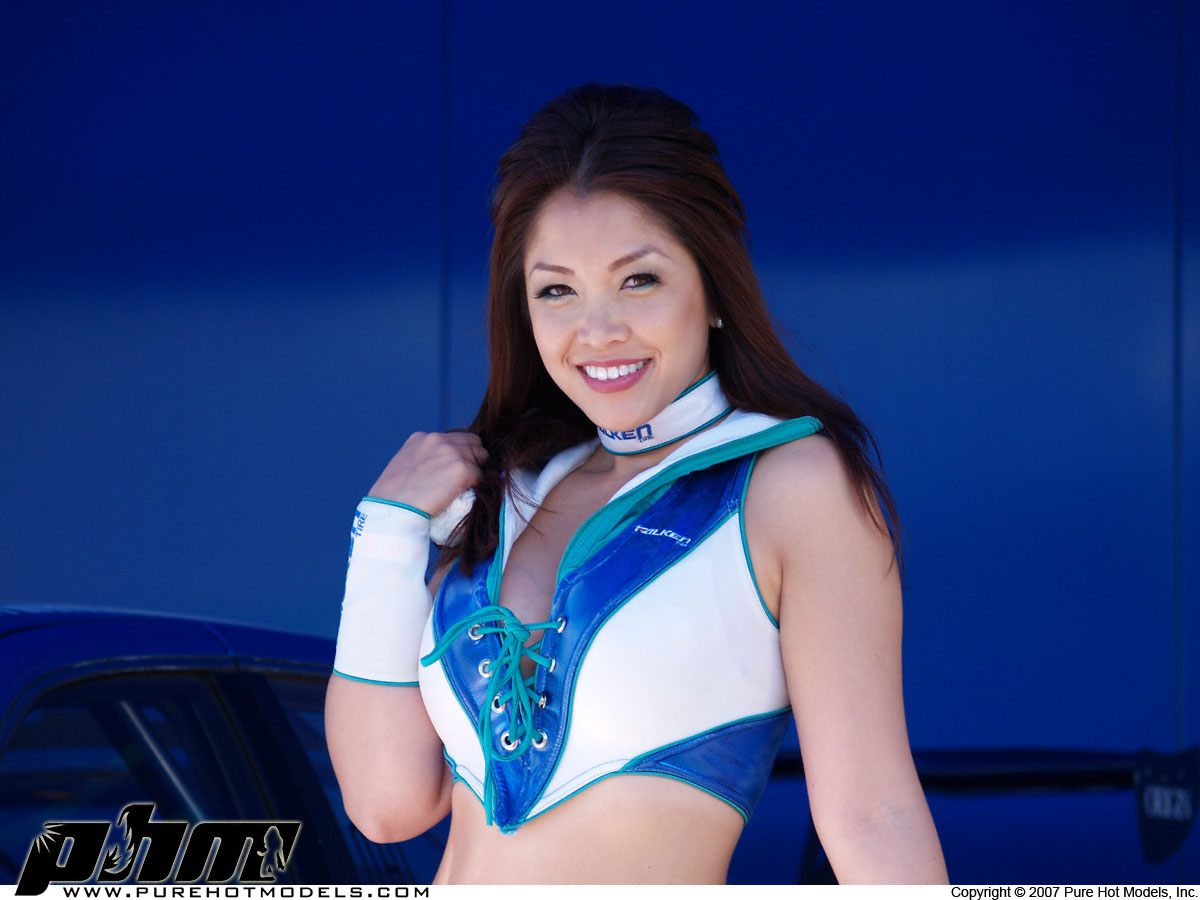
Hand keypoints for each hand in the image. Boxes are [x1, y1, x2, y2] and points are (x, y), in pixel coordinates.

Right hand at [367, 431, 487, 517]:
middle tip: (466, 477)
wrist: (394, 510)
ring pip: (480, 456)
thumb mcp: (402, 465)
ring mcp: (452, 452)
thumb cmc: (393, 497)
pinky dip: (476, 485)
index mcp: (421, 438)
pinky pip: (480, 475)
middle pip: (471, 441)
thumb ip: (421, 459)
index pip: (453, 438)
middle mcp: (437, 439)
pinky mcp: (463, 469)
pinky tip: (464, 494)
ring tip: (465, 487)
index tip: (454, 467)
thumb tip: (437, 467)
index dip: (458, 452)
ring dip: (475, 470)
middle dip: (472, 457)